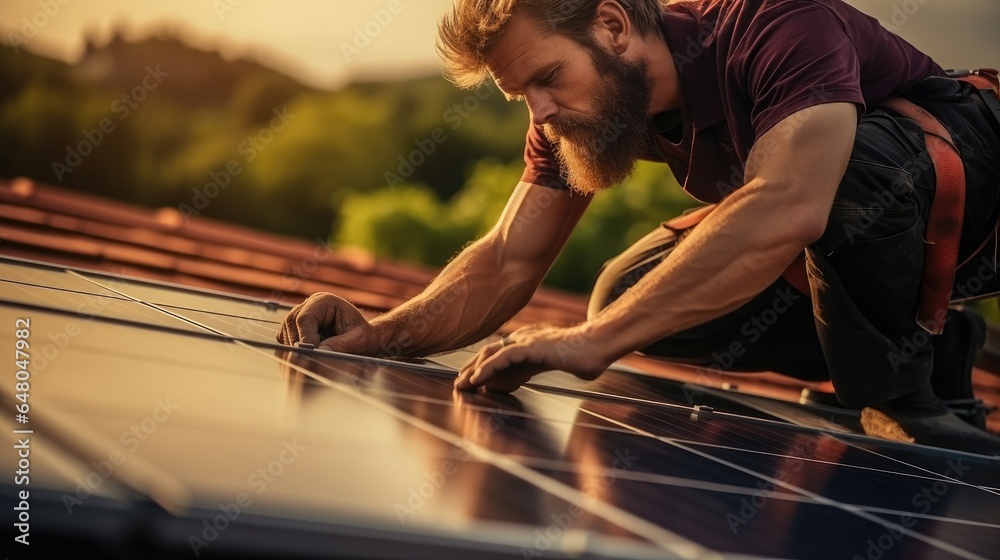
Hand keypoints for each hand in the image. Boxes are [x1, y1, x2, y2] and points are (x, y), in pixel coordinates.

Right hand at [276, 293, 380, 354]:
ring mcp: (299, 315)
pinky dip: (293, 350)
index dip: (306, 338)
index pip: (305, 318)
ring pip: (286, 333)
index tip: (313, 354)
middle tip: (312, 360)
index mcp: (324, 301)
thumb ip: (340, 345)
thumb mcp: (357, 340)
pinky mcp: (294, 328)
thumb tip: (320, 351)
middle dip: (300, 345)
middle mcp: (309, 305)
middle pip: (291, 325)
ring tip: (316, 355)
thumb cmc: (362, 336)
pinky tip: (310, 354)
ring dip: (297, 349)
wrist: (362, 338)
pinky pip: (285, 340)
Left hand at [453, 324, 610, 392]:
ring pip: (491, 354)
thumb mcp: (548, 367)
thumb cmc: (581, 358)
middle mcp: (523, 338)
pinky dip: (487, 368)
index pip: (498, 355)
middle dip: (472, 370)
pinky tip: (476, 379)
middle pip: (489, 353)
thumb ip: (527, 372)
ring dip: (474, 371)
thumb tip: (507, 383)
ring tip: (462, 385)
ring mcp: (527, 340)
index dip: (482, 369)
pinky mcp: (532, 346)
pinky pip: (503, 357)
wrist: (599, 346)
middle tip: (459, 386)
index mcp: (527, 342)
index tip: (470, 384)